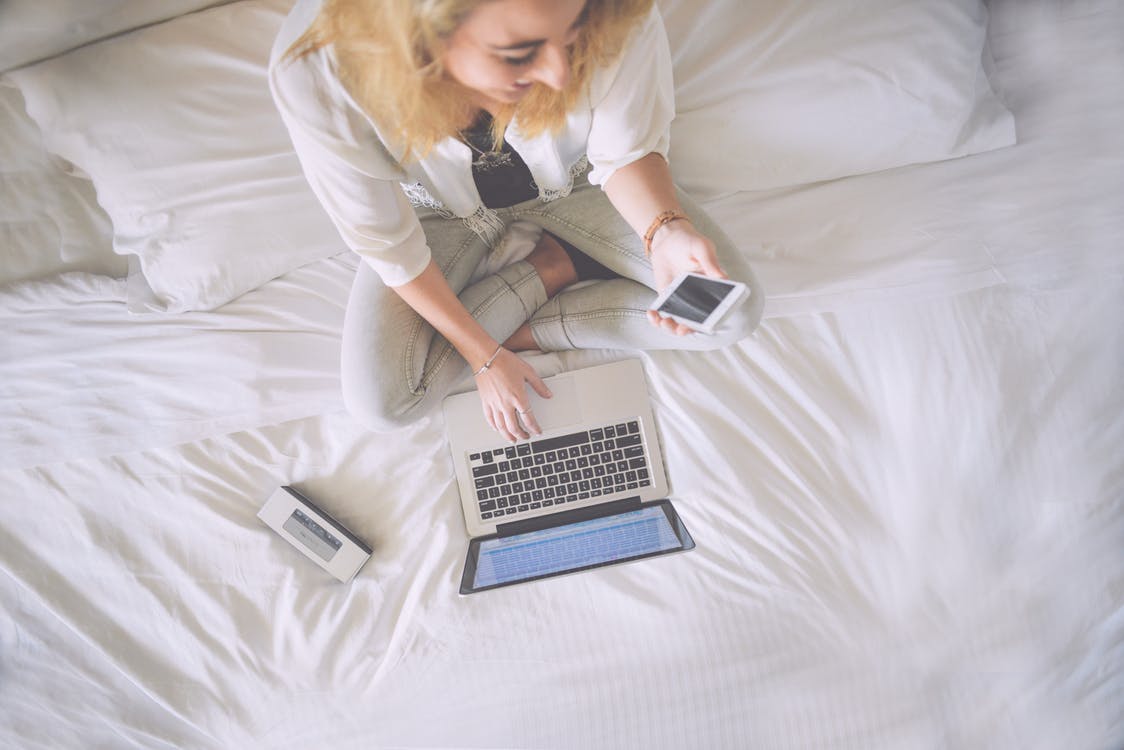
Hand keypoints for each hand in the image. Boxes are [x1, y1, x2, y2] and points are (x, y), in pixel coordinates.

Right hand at [475, 348, 551, 441]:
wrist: (486, 357)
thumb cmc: (505, 361)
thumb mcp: (528, 372)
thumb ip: (539, 386)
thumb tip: (548, 395)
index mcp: (518, 397)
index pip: (528, 419)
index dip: (534, 428)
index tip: (537, 431)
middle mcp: (506, 403)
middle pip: (514, 427)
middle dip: (522, 435)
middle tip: (526, 437)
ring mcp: (494, 404)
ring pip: (501, 427)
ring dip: (508, 436)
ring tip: (513, 439)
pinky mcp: (485, 402)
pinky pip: (490, 419)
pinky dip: (495, 427)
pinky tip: (498, 429)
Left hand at [646, 220, 727, 334]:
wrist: (667, 239)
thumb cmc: (689, 241)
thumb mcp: (702, 248)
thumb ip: (711, 263)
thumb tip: (723, 277)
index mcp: (713, 288)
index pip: (716, 309)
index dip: (712, 321)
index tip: (705, 325)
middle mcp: (699, 298)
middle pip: (696, 321)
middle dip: (688, 329)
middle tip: (681, 329)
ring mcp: (682, 300)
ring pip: (678, 321)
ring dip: (671, 327)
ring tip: (663, 322)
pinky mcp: (667, 299)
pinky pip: (663, 313)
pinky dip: (656, 318)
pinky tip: (651, 314)